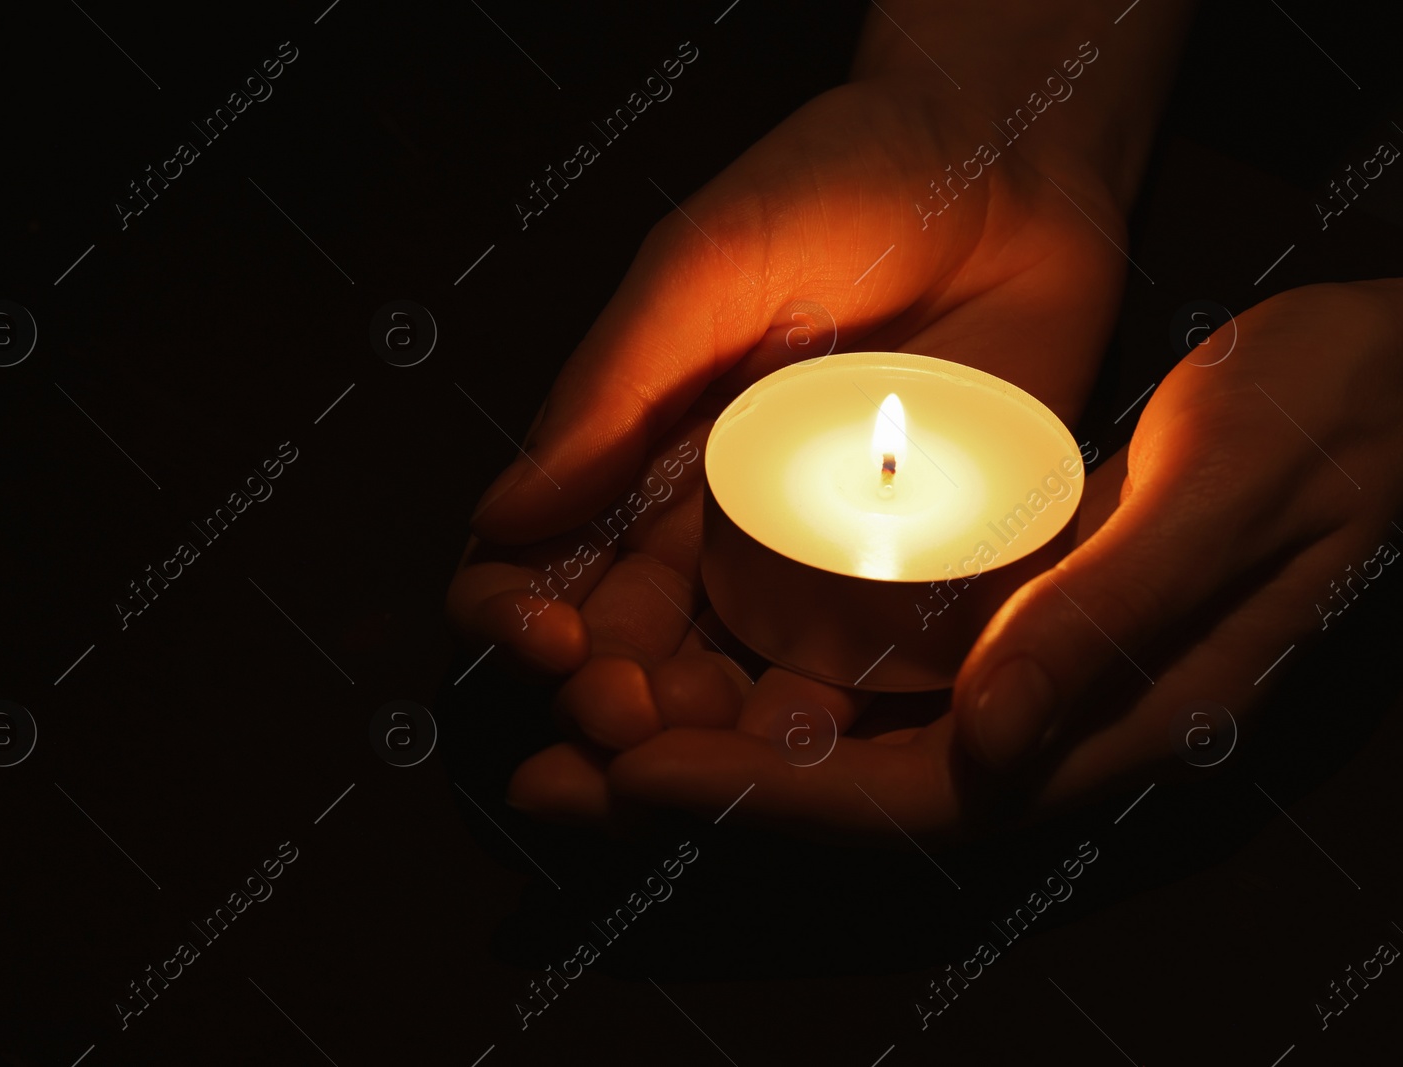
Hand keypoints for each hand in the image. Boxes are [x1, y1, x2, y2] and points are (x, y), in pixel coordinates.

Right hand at [446, 71, 1137, 820]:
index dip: (510, 610)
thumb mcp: (702, 267)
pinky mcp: (914, 581)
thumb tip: (502, 518)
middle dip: (605, 695)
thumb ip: (609, 389)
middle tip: (621, 709)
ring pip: (730, 682)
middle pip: (626, 647)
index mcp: (635, 457)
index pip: (537, 561)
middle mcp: (710, 527)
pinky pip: (862, 673)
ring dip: (701, 735)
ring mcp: (811, 563)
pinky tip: (810, 743)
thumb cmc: (841, 184)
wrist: (1013, 171)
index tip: (538, 631)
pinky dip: (827, 720)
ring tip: (704, 739)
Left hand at [582, 280, 1402, 840]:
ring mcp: (1014, 686)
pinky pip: (855, 683)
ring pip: (833, 745)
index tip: (633, 773)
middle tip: (548, 778)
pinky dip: (752, 683)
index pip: (908, 800)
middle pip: (842, 794)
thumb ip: (1109, 622)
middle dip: (694, 795)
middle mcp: (1045, 729)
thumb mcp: (1226, 498)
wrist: (1375, 390)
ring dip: (699, 745)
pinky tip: (666, 661)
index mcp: (1105, 726)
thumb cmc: (1325, 426)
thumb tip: (984, 752)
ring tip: (567, 735)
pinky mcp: (992, 631)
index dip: (761, 797)